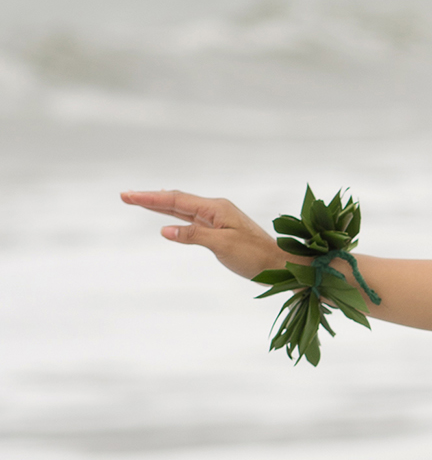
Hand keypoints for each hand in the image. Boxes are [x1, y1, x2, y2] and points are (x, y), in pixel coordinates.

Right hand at [120, 188, 282, 280]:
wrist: (280, 264)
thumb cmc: (255, 256)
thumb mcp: (222, 246)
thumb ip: (193, 235)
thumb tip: (164, 229)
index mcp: (215, 208)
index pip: (176, 200)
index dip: (149, 199)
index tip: (128, 195)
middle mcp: (215, 209)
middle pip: (176, 200)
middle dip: (149, 199)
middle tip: (124, 196)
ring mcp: (218, 218)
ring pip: (182, 208)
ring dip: (160, 204)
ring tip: (139, 199)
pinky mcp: (220, 229)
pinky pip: (191, 217)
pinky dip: (175, 213)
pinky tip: (169, 213)